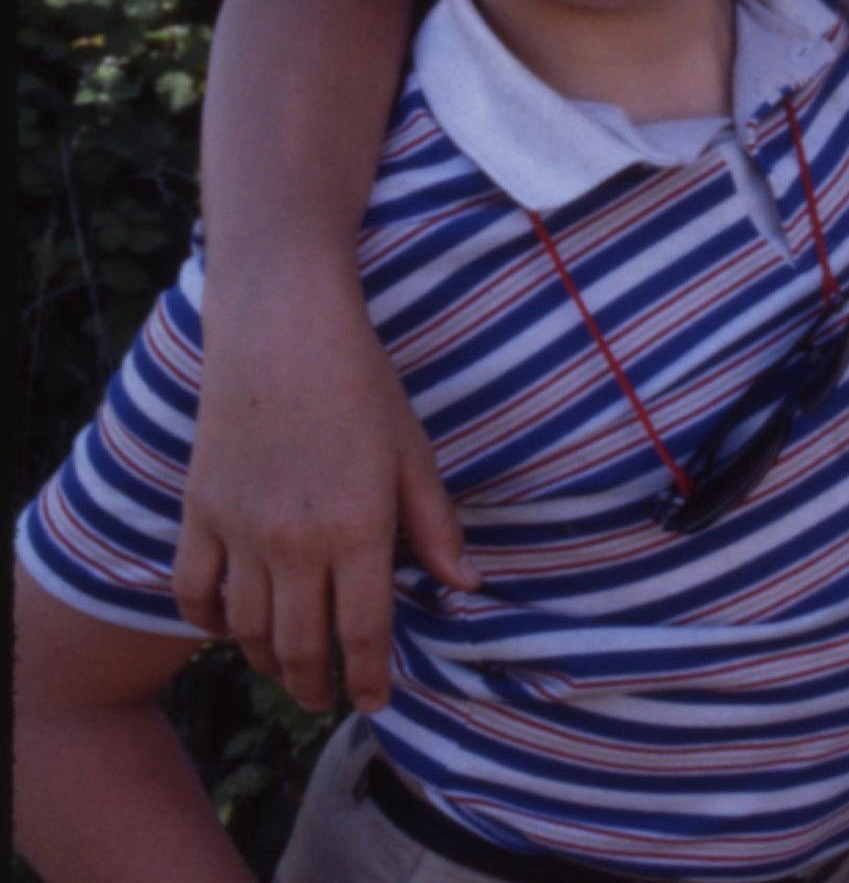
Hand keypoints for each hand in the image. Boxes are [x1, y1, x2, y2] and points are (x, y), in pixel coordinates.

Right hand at [169, 274, 473, 714]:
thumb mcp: (414, 456)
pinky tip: (229, 631)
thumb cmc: (362, 389)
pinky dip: (208, 625)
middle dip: (314, 685)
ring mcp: (238, 531)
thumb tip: (465, 587)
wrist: (282, 335)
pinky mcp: (198, 513)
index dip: (368, 678)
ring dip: (267, 662)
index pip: (361, 632)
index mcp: (357, 530)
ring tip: (287, 673)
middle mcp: (294, 542)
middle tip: (325, 701)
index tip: (374, 703)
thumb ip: (436, 528)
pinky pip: (193, 592)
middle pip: (298, 645)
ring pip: (246, 629)